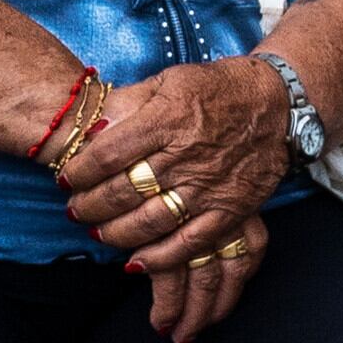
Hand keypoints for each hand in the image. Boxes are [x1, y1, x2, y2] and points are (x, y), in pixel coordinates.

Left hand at [61, 56, 289, 342]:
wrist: (276, 103)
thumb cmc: (216, 89)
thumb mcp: (167, 80)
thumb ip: (128, 103)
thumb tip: (89, 126)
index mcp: (166, 120)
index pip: (107, 154)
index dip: (79, 172)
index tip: (65, 180)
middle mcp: (185, 156)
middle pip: (124, 191)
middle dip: (90, 205)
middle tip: (74, 210)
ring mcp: (209, 187)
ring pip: (150, 221)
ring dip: (116, 233)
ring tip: (98, 232)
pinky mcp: (230, 210)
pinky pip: (191, 243)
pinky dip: (160, 257)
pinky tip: (135, 262)